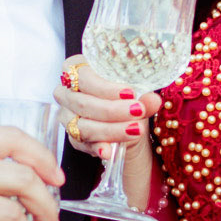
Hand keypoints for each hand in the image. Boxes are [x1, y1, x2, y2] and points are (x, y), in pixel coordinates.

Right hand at [55, 56, 162, 212]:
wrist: (123, 119)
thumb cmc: (124, 96)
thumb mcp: (134, 92)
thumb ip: (143, 97)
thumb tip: (153, 100)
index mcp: (76, 69)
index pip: (83, 76)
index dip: (105, 87)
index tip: (130, 93)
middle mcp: (66, 92)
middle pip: (83, 103)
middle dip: (112, 110)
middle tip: (138, 111)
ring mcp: (66, 116)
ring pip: (82, 126)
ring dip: (110, 130)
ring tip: (135, 130)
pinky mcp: (72, 137)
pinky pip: (83, 144)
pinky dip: (98, 147)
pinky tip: (109, 151)